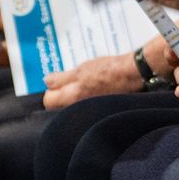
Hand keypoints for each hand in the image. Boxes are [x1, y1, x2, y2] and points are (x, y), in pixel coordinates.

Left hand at [43, 45, 157, 109]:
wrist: (131, 75)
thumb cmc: (109, 70)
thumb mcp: (81, 69)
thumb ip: (61, 78)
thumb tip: (47, 81)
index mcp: (72, 97)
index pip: (48, 101)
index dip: (50, 90)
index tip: (54, 83)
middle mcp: (78, 108)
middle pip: (56, 107)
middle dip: (57, 96)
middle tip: (65, 84)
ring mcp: (87, 110)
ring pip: (69, 107)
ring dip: (70, 98)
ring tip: (80, 86)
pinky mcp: (97, 110)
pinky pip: (82, 108)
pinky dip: (82, 100)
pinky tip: (90, 90)